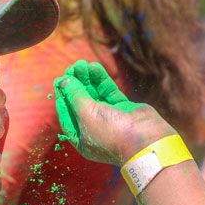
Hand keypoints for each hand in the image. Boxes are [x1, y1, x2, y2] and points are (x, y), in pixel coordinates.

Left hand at [54, 61, 175, 165]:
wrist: (145, 140)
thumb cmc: (111, 133)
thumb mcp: (86, 114)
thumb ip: (75, 96)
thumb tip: (64, 81)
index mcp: (81, 138)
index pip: (67, 115)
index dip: (62, 97)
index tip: (58, 80)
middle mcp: (94, 129)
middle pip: (81, 103)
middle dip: (76, 85)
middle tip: (72, 67)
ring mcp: (109, 118)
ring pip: (95, 96)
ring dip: (88, 80)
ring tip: (82, 64)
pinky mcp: (123, 108)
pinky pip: (108, 92)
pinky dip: (101, 80)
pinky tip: (94, 67)